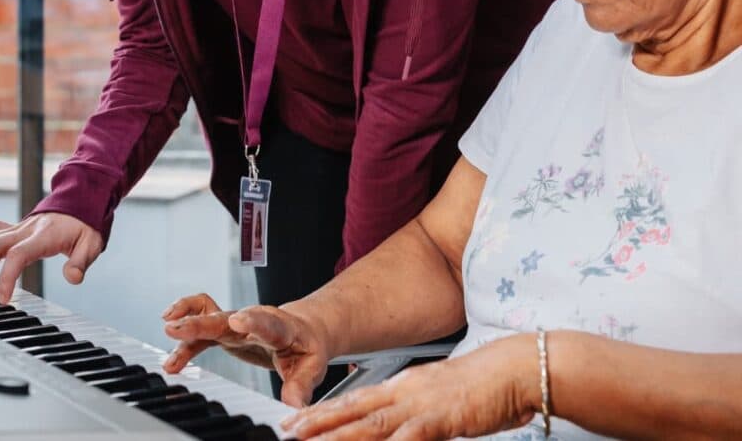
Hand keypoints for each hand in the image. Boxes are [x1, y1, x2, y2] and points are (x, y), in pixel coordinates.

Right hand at [0, 213, 102, 303]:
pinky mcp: (15, 227)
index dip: (6, 277)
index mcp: (43, 235)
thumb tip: (73, 278)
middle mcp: (26, 229)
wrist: (83, 203)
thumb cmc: (86, 226)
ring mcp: (18, 227)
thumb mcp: (92, 244)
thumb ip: (81, 261)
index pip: (17, 254)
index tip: (2, 299)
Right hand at [163, 294, 330, 406]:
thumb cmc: (305, 346)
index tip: (237, 321)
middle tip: (177, 327)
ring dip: (187, 318)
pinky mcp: (225, 330)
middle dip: (200, 321)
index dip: (251, 321)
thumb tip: (293, 406)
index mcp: (279, 327)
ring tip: (167, 327)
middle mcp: (253, 320)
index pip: (265, 322)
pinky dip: (186, 340)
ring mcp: (236, 323)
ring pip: (208, 313)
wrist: (303, 329)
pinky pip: (202, 329)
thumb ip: (301, 385)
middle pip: (225, 317)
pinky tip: (172, 360)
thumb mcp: (312, 366)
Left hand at [280, 334, 540, 439]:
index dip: (324, 412)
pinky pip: (409, 437)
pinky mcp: (441, 418)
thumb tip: (399, 432)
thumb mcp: (441, 403)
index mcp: (405, 386)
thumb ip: (417, 418)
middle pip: (353, 409)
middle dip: (318, 422)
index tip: (297, 421)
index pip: (355, 400)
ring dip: (338, 435)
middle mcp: (406, 391)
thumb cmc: (485, 389)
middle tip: (287, 432)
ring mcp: (421, 404)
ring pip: (370, 423)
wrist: (514, 369)